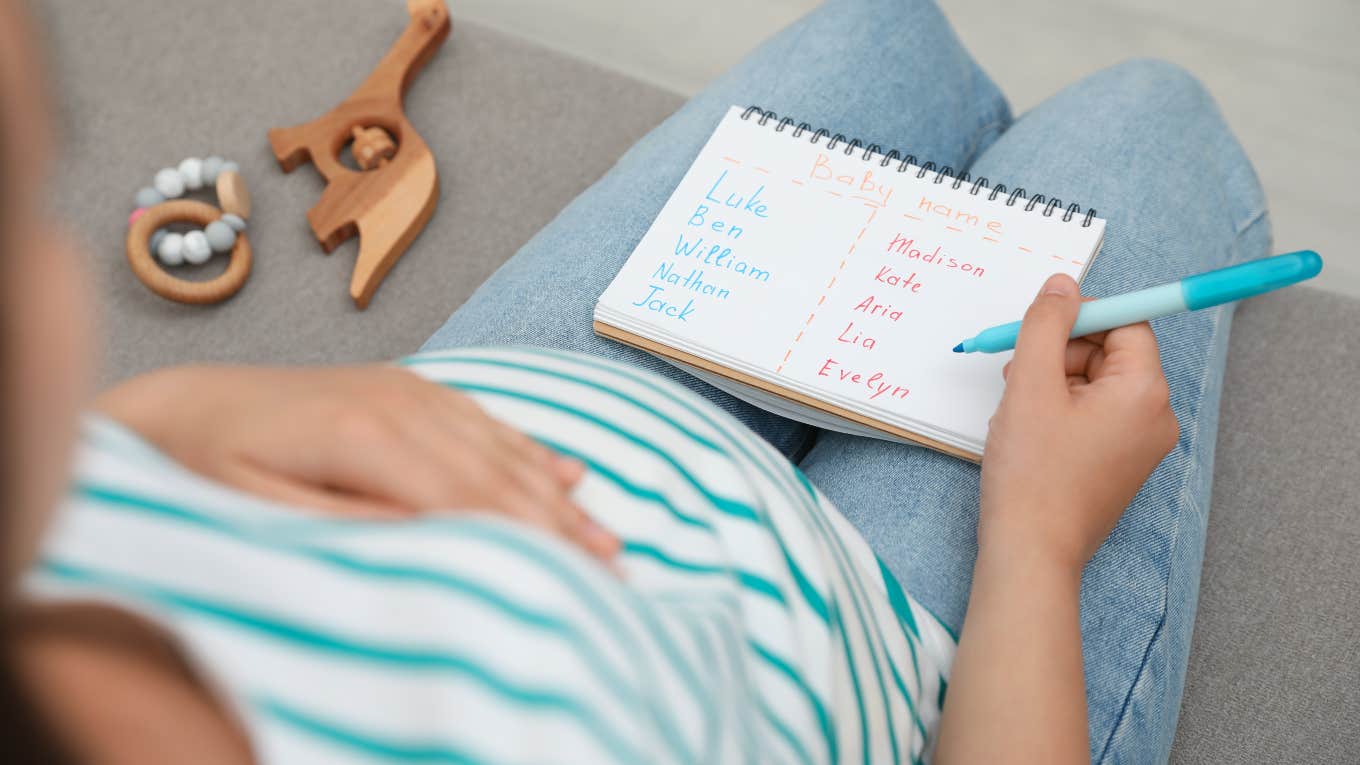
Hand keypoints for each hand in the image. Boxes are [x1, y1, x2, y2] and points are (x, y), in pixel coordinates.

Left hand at [95, 364, 618, 560]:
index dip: (526, 540)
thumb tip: (432, 540)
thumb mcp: (261, 508)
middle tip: (612, 572)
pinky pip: (484, 420)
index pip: (467, 498)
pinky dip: (529, 451)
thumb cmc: (211, 466)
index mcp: (365, 436)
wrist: (184, 404)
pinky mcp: (409, 388)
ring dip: (556, 497)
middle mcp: (400, 403)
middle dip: (559, 526)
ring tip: (604, 538)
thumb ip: (350, 523)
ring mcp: (409, 390)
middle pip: (498, 475)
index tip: (573, 581)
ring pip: (501, 448)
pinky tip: (565, 472)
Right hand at [979, 273, 1178, 573]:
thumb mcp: (1030, 384)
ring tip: (1018, 408)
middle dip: (1061, 353)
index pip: (1126, 323)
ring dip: (1055, 382)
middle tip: (1018, 372)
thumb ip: (1047, 324)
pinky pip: (1095, 416)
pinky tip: (1029, 430)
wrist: (1032, 551)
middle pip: (1111, 352)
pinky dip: (1061, 411)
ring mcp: (1140, 445)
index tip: (1039, 326)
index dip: (1080, 317)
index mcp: (1144, 392)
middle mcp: (1155, 417)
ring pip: (1097, 384)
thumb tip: (1063, 285)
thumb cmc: (1033, 475)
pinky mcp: (1119, 464)